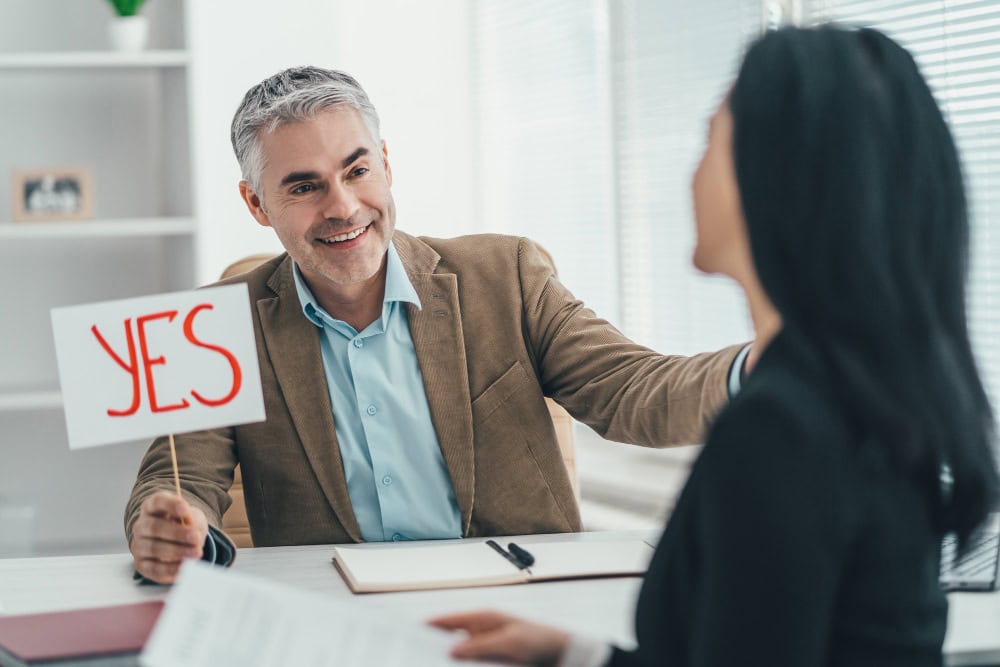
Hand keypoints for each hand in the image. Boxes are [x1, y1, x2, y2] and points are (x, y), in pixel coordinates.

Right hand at [129, 491, 207, 583]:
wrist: (179, 542)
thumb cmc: (185, 525)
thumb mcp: (193, 518)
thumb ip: (192, 521)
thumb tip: (191, 528)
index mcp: (152, 507)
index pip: (157, 502)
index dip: (171, 505)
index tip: (186, 510)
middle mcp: (141, 525)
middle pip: (154, 527)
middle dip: (177, 533)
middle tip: (195, 537)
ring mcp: (139, 545)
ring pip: (154, 548)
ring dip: (177, 551)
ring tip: (196, 552)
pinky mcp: (141, 564)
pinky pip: (155, 568)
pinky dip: (171, 568)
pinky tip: (185, 566)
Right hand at [429, 610, 569, 665]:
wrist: (560, 655)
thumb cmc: (539, 639)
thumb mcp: (509, 641)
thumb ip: (479, 646)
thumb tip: (452, 651)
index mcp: (482, 618)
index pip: (448, 620)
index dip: (429, 626)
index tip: (411, 633)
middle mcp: (480, 632)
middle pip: (449, 640)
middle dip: (436, 649)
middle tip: (419, 658)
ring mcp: (485, 648)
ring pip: (459, 657)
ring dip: (450, 662)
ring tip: (435, 665)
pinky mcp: (491, 663)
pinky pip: (471, 665)